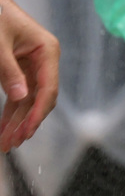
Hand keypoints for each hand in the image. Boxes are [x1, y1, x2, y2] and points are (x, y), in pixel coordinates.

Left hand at [0, 0, 57, 152]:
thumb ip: (8, 70)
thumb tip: (19, 97)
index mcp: (48, 51)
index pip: (48, 88)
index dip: (37, 113)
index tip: (24, 132)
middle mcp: (44, 61)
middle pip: (40, 99)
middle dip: (25, 123)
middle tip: (10, 144)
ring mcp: (33, 67)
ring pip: (28, 102)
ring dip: (16, 123)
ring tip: (4, 144)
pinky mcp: (21, 70)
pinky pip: (18, 96)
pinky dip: (10, 113)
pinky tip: (3, 129)